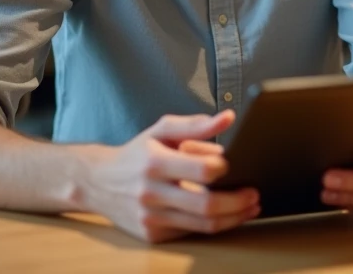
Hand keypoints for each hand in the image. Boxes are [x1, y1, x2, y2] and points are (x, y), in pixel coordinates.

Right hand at [82, 111, 259, 243]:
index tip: (234, 166)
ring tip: (249, 208)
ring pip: (202, 225)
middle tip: (254, 195)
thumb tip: (229, 118)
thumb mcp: (162, 130)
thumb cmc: (137, 153)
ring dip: (233, 218)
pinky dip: (212, 226)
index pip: (202, 169)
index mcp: (155, 161)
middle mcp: (151, 192)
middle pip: (206, 204)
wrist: (98, 182)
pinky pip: (190, 233)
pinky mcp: (152, 234)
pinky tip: (225, 216)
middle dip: (238, 202)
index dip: (224, 169)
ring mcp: (151, 217)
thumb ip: (196, 124)